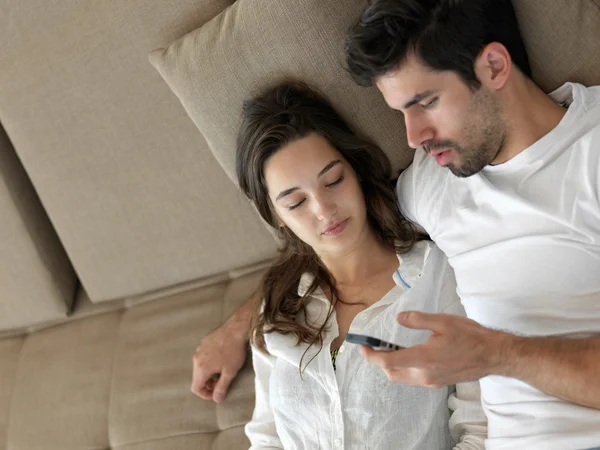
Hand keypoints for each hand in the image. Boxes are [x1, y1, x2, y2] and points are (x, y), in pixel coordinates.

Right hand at [191, 322, 247, 402]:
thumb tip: (216, 399)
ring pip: (200, 367)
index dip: (205, 394)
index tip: (216, 393)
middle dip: (208, 384)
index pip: (195, 388)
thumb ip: (221, 387)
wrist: (236, 329)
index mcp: (201, 368)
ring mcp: (199, 349)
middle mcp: (196, 358)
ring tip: (222, 371)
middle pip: (197, 378)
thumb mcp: (229, 372)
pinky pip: (203, 356)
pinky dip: (209, 362)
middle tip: (220, 383)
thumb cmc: (234, 351)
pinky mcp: (204, 342)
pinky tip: (221, 359)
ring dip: (208, 373)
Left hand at [359, 311, 506, 387]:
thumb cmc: (470, 336)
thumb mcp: (442, 322)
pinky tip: (407, 355)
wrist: (493, 356)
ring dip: (391, 366)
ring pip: (401, 378)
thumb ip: (417, 320)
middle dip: (378, 362)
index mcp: (422, 359)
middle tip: (373, 346)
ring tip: (388, 349)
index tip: (362, 346)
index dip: (371, 355)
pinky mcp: (438, 382)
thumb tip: (399, 318)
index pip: (387, 362)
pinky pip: (413, 379)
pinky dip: (403, 369)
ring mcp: (431, 381)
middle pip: (391, 374)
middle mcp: (424, 375)